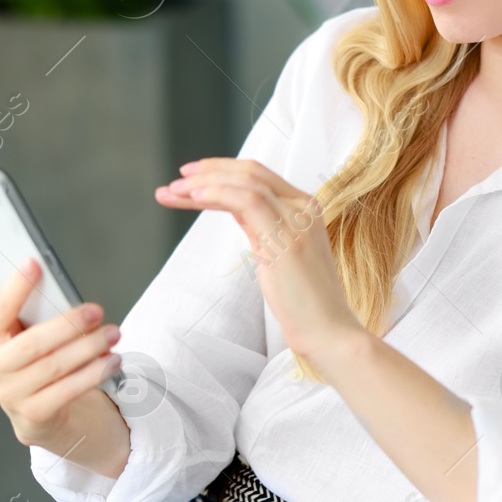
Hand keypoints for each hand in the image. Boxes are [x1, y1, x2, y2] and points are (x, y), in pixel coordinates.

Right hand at [0, 235, 122, 452]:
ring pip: (55, 368)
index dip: (16, 286)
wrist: (35, 408)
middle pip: (33, 343)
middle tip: (96, 310)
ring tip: (113, 334)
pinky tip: (112, 360)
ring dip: (89, 349)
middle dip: (68, 325)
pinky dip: (93, 374)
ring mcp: (10, 395)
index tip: (36, 262)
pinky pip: (68, 392)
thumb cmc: (24, 352)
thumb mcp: (9, 321)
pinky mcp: (35, 415)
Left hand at [155, 158, 363, 364]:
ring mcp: (297, 220)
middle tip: (177, 179)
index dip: (222, 170)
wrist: (328, 331)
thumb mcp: (276, 251)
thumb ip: (259, 225)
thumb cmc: (302, 301)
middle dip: (209, 171)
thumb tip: (229, 205)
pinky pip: (247, 201)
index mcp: (305, 207)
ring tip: (174, 191)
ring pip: (247, 182)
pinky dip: (218, 194)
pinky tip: (195, 198)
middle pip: (251, 171)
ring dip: (205, 183)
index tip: (192, 176)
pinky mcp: (286, 239)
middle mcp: (304, 206)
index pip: (259, 175)